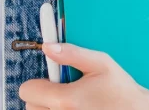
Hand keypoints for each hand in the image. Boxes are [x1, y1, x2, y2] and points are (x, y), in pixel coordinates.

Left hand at [19, 43, 148, 109]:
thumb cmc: (121, 89)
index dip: (37, 82)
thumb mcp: (101, 63)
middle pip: (30, 106)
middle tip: (62, 91)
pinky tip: (74, 109)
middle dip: (41, 96)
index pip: (27, 90)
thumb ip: (71, 53)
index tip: (51, 80)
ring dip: (47, 108)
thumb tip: (47, 46)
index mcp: (65, 100)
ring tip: (69, 103)